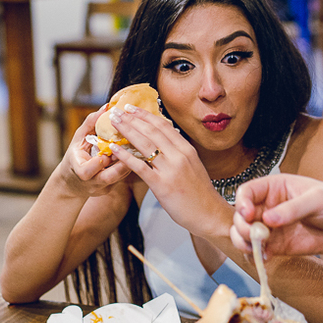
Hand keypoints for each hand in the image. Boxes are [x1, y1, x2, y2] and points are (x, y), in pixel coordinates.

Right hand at [56, 106, 132, 197]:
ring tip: (138, 148)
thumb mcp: (78, 139)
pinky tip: (138, 154)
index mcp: (79, 170)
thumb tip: (106, 107)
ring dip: (129, 162)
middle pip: (108, 177)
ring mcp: (102, 187)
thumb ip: (90, 124)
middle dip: (122, 163)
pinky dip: (130, 165)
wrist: (73, 182)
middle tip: (132, 148)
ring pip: (119, 178)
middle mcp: (92, 182)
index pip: (86, 172)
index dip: (97, 163)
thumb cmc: (76, 156)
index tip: (106, 152)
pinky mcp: (111, 189)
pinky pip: (123, 178)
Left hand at [106, 104, 225, 233]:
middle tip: (116, 111)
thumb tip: (168, 138)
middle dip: (132, 119)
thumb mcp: (193, 165)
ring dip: (126, 130)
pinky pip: (140, 167)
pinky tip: (114, 149)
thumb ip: (179, 152)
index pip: (163, 126)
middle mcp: (179, 156)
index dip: (145, 115)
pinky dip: (125, 156)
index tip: (131, 108)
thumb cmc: (200, 193)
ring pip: (144, 144)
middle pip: (151, 131)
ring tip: (113, 123)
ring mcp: (170, 170)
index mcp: (187, 149)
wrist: (209, 214)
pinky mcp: (162, 185)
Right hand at [230, 174, 322, 259]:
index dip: (242, 203)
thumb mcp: (318, 200)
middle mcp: (268, 206)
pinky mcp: (277, 246)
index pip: (247, 192)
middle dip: (242, 227)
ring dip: (243, 243)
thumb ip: (293, 209)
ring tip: (256, 249)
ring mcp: (271, 227)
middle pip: (241, 216)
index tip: (248, 215)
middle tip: (255, 236)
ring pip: (244, 235)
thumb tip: (269, 219)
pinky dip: (255, 256)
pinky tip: (264, 258)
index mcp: (275, 187)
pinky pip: (257, 251)